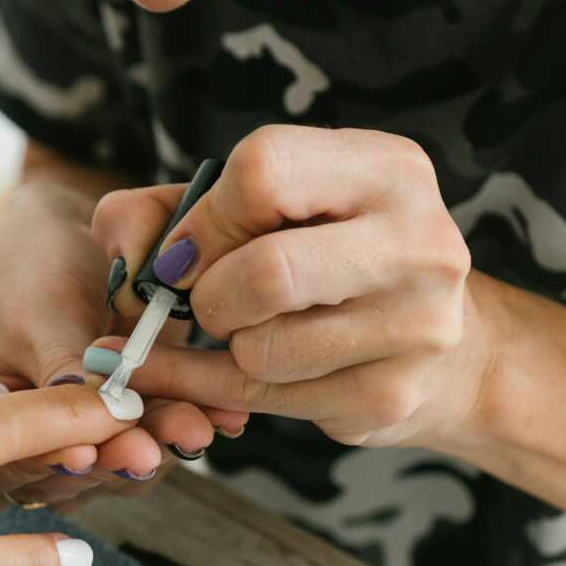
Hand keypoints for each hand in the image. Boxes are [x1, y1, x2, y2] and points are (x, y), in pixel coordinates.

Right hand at [0, 177, 245, 509]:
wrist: (74, 238)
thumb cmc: (30, 265)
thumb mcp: (38, 312)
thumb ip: (65, 374)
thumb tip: (93, 427)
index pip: (4, 460)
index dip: (45, 460)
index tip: (85, 450)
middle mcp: (14, 449)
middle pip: (65, 478)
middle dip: (115, 458)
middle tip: (152, 445)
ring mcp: (70, 446)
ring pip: (116, 471)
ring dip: (160, 447)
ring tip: (195, 424)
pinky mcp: (119, 435)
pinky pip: (152, 445)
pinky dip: (183, 428)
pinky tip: (217, 415)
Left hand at [92, 125, 486, 449]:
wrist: (441, 346)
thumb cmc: (324, 255)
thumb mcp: (263, 207)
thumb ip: (169, 209)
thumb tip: (125, 257)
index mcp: (387, 168)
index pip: (264, 172)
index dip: (203, 218)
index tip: (187, 250)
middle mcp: (419, 241)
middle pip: (267, 271)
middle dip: (208, 294)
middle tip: (205, 300)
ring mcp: (415, 326)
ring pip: (261, 347)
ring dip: (225, 344)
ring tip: (245, 328)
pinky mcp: (390, 396)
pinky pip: (264, 398)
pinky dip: (210, 387)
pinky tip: (206, 373)